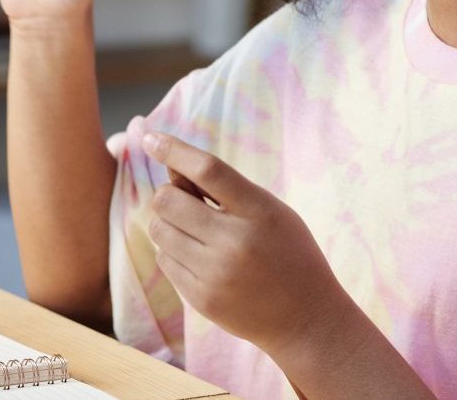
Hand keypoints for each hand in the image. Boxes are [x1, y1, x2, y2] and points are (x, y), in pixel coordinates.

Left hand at [141, 130, 350, 355]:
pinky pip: (164, 260)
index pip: (209, 169)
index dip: (175, 150)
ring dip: (169, 225)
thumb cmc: (288, 253)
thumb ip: (223, 189)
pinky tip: (202, 259)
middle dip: (170, 195)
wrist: (305, 318)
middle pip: (168, 200)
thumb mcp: (269, 211)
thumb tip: (170, 167)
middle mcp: (236, 242)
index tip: (150, 138)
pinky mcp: (202, 298)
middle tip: (189, 203)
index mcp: (260, 211)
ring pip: (159, 230)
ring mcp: (216, 274)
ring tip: (199, 233)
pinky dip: (175, 252)